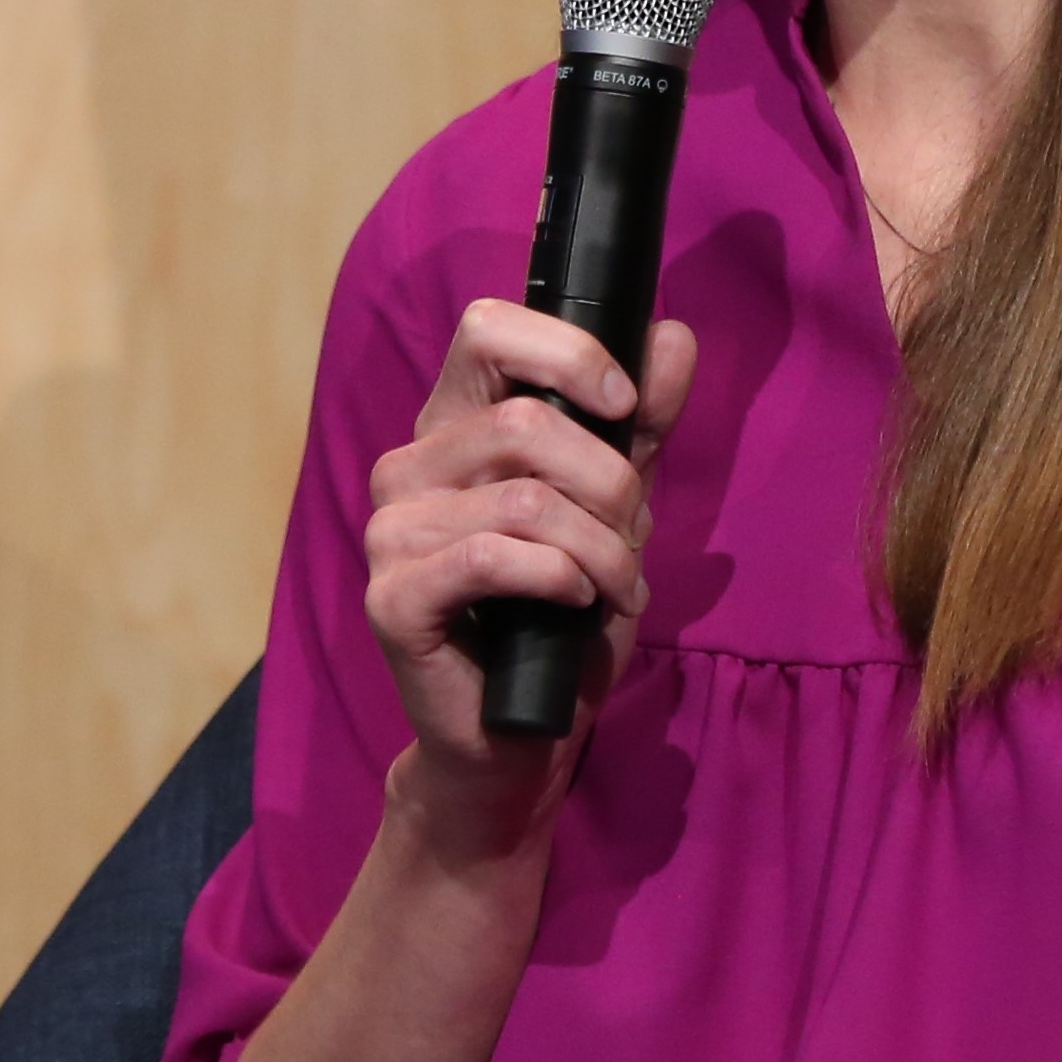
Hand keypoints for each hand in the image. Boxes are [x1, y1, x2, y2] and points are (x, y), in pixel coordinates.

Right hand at [364, 303, 699, 814]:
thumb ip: (640, 422)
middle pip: (527, 420)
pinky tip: (574, 604)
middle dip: (611, 481)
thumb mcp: (617, 506)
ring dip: (600, 547)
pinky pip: (494, 557)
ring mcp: (391, 531)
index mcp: (453, 426)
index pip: (487, 328)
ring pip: (526, 499)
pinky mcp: (393, 596)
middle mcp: (408, 467)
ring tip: (616, 585)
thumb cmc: (562, 615)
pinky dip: (561, 579)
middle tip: (632, 533)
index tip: (623, 407)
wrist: (523, 732)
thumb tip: (670, 335)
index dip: (568, 353)